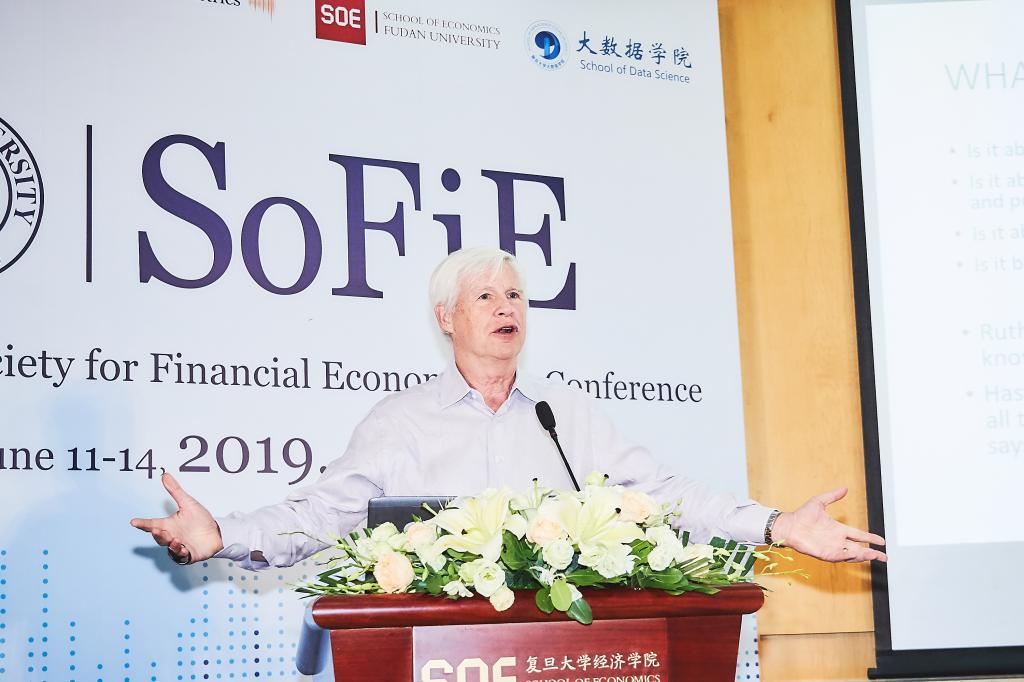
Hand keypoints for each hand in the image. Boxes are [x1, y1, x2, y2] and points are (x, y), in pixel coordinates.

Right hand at [130, 471, 223, 563]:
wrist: (216, 532)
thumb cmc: (201, 519)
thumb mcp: (188, 503)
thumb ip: (175, 491)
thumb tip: (165, 475)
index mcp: (169, 524)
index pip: (152, 523)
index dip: (142, 523)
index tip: (133, 521)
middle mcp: (171, 535)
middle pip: (158, 537)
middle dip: (156, 534)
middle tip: (156, 530)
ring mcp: (178, 546)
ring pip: (168, 547)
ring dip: (169, 543)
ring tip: (175, 539)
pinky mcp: (187, 554)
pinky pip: (180, 556)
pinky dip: (180, 552)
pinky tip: (183, 547)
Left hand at [770, 487, 886, 562]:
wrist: (789, 525)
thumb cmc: (802, 515)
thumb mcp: (819, 502)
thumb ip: (833, 496)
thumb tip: (845, 488)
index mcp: (838, 529)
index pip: (858, 535)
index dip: (870, 538)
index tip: (882, 541)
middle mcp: (837, 540)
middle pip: (859, 548)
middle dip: (872, 553)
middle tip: (885, 557)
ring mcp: (832, 548)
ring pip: (851, 554)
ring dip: (863, 555)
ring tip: (874, 556)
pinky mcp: (824, 553)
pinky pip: (839, 556)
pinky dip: (848, 556)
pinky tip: (857, 555)